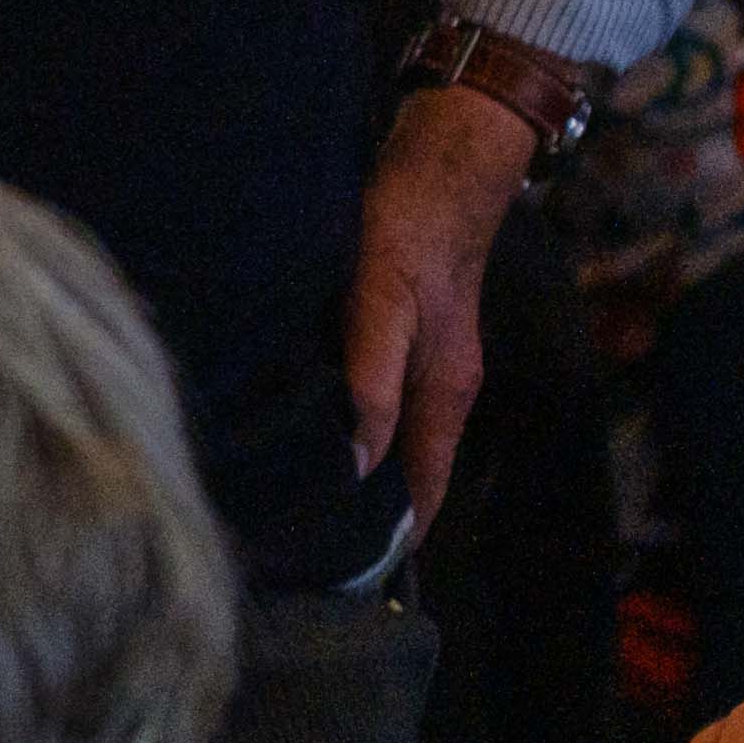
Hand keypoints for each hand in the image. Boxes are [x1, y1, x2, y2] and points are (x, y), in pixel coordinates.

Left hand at [342, 81, 539, 528]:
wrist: (442, 161)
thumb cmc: (410, 229)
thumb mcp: (382, 303)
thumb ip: (372, 378)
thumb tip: (357, 461)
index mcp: (445, 392)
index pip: (423, 488)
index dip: (396, 537)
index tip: (353, 581)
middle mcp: (440, 386)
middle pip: (408, 471)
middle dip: (370, 514)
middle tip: (306, 553)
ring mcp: (425, 360)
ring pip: (393, 437)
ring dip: (356, 472)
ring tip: (298, 509)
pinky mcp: (401, 334)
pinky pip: (378, 399)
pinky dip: (349, 426)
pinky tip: (309, 431)